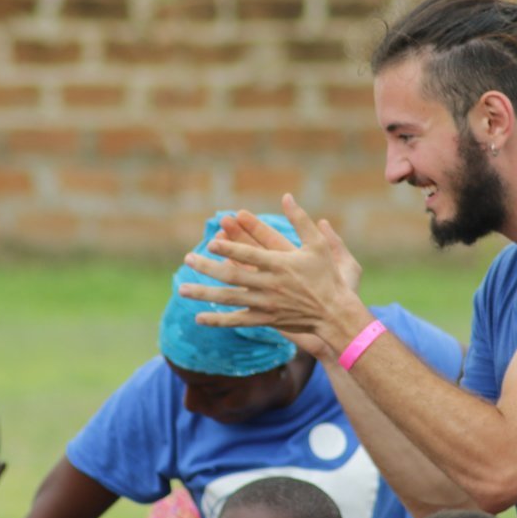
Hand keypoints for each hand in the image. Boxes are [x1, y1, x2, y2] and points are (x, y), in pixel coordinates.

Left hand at [179, 194, 368, 350]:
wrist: (334, 313)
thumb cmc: (327, 277)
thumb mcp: (318, 245)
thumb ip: (300, 221)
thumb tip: (287, 197)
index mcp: (280, 264)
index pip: (250, 255)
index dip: (230, 249)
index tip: (211, 243)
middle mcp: (269, 284)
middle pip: (233, 276)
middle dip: (208, 268)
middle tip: (188, 259)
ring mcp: (265, 303)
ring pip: (230, 298)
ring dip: (205, 294)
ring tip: (182, 289)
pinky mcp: (265, 318)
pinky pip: (237, 320)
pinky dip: (218, 320)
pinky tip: (199, 318)